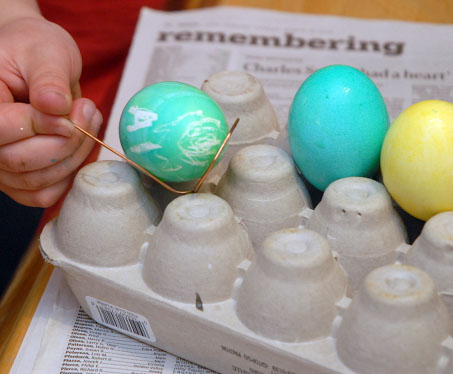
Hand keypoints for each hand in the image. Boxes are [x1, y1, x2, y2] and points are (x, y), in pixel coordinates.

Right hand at [0, 16, 101, 206]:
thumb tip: (54, 105)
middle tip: (87, 111)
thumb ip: (49, 79)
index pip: (3, 130)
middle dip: (66, 141)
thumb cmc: (36, 51)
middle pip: (19, 163)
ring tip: (86, 121)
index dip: (44, 124)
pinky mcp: (19, 178)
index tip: (72, 107)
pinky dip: (68, 176)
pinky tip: (79, 146)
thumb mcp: (47, 52)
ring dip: (74, 156)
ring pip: (36, 182)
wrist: (36, 64)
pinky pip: (42, 194)